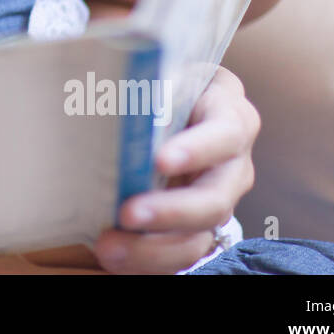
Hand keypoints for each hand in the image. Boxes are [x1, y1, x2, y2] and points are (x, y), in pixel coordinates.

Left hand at [91, 66, 258, 273]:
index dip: (197, 149)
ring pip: (200, 236)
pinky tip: (113, 255)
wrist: (161, 109)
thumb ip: (141, 81)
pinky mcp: (197, 228)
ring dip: (154, 248)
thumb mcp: (156, 74)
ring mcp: (217, 200)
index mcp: (228, 113)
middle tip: (127, 213)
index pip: (225, 132)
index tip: (160, 161)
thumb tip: (101, 84)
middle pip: (216, 197)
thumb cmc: (157, 86)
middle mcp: (232, 163)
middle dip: (171, 211)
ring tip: (110, 247)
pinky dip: (146, 259)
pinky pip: (179, 254)